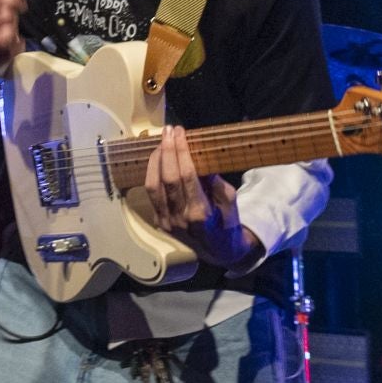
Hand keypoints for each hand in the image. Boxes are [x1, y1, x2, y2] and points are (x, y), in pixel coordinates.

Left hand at [143, 125, 258, 269]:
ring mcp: (167, 222)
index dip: (181, 151)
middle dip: (167, 150)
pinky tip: (157, 159)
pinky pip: (151, 194)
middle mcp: (180, 218)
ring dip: (155, 160)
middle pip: (168, 178)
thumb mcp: (231, 203)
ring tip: (161, 142)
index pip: (187, 175)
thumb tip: (202, 161)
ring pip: (153, 185)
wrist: (218, 251)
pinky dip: (151, 173)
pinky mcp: (159, 222)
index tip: (180, 132)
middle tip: (169, 131)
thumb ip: (217, 184)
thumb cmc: (227, 223)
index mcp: (201, 213)